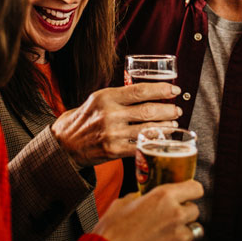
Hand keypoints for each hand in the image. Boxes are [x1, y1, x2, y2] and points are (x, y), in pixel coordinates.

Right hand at [51, 83, 180, 167]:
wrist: (64, 144)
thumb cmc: (84, 119)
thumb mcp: (97, 100)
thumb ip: (119, 97)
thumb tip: (150, 93)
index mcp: (106, 97)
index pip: (140, 90)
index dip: (161, 90)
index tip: (175, 90)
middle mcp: (109, 114)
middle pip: (149, 110)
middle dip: (168, 110)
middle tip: (177, 110)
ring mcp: (112, 134)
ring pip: (148, 129)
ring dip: (166, 127)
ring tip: (173, 124)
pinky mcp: (114, 151)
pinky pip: (140, 145)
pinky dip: (155, 142)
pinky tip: (162, 139)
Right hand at [92, 180, 202, 240]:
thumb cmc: (112, 231)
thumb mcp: (123, 203)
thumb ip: (141, 197)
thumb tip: (143, 197)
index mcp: (164, 196)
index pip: (196, 188)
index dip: (191, 192)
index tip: (188, 196)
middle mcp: (176, 214)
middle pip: (195, 210)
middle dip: (184, 214)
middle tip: (169, 220)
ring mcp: (179, 237)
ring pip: (195, 230)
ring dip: (185, 232)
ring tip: (169, 236)